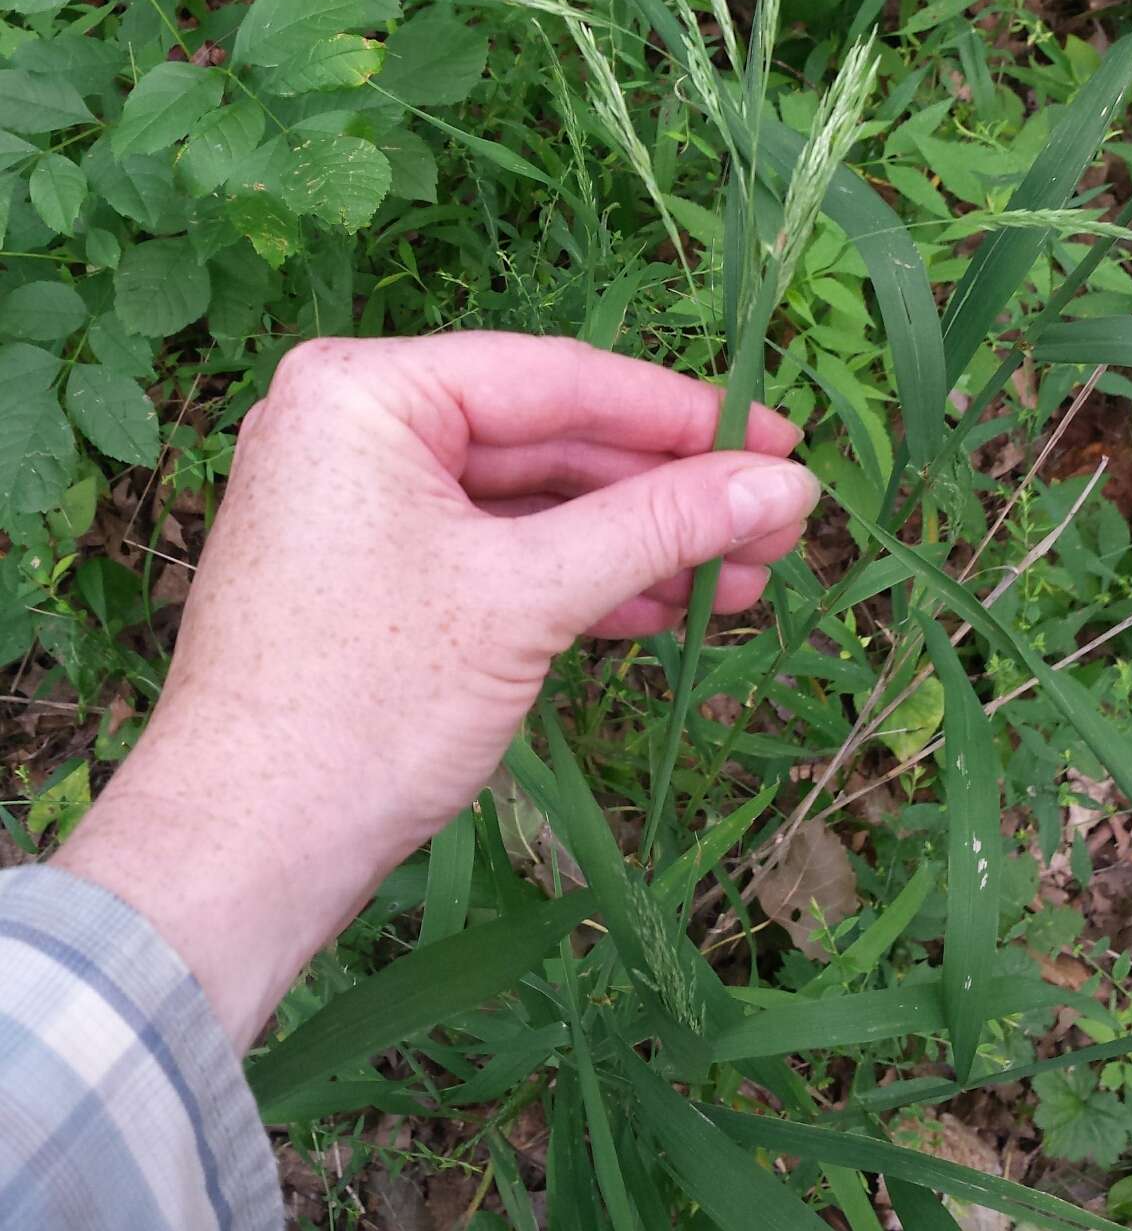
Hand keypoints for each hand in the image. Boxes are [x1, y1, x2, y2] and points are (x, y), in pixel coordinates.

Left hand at [56, 333, 818, 1049]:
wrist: (242, 853)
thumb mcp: (528, 597)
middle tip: (779, 523)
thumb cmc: (366, 705)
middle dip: (665, 491)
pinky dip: (575, 581)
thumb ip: (659, 527)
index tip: (780, 440)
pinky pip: (493, 551)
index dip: (679, 414)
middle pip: (546, 438)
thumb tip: (790, 483)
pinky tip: (664, 613)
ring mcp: (356, 502)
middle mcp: (351, 424)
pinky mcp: (370, 572)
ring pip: (528, 503)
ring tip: (743, 580)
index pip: (555, 377)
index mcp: (363, 389)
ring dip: (634, 543)